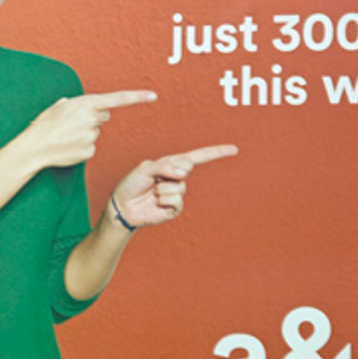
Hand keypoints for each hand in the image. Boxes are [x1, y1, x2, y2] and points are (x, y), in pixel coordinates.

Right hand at [23, 91, 156, 169]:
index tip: (153, 95)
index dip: (137, 97)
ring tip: (66, 137)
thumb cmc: (44, 125)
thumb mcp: (59, 106)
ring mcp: (91, 136)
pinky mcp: (90, 151)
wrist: (34, 147)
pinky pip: (91, 147)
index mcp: (84, 103)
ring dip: (84, 134)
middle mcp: (91, 118)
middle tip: (72, 125)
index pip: (117, 99)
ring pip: (95, 132)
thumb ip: (78, 104)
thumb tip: (92, 109)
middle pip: (103, 117)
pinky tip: (69, 147)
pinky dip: (81, 147)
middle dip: (92, 119)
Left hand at [110, 144, 237, 228]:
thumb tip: (184, 172)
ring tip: (152, 192)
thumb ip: (164, 166)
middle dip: (167, 173)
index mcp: (173, 164)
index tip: (234, 149)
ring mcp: (178, 193)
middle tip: (153, 180)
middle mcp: (178, 178)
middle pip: (185, 170)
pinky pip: (176, 201)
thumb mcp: (145, 169)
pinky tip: (156, 202)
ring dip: (161, 190)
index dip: (216, 153)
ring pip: (179, 188)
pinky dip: (163, 201)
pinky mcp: (175, 208)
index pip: (198, 157)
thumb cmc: (132, 184)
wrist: (123, 206)